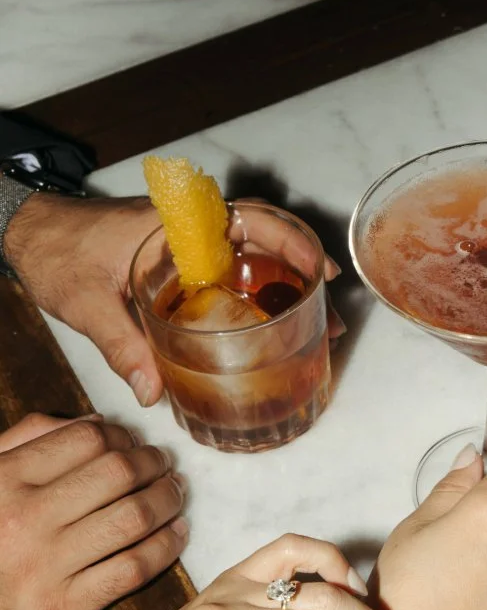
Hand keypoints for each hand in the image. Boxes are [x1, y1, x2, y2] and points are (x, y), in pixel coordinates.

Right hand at [0, 414, 186, 609]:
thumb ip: (31, 441)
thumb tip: (97, 423)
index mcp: (4, 480)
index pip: (86, 439)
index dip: (123, 437)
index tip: (136, 443)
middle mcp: (22, 519)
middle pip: (117, 473)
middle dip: (153, 464)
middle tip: (165, 466)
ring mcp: (45, 566)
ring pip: (133, 518)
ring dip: (167, 500)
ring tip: (175, 493)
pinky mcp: (65, 607)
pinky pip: (134, 567)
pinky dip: (166, 546)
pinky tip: (176, 534)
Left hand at [5, 194, 344, 406]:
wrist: (32, 235)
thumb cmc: (58, 252)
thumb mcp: (86, 302)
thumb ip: (120, 344)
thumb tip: (153, 393)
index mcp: (176, 226)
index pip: (248, 217)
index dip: (291, 241)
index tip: (318, 271)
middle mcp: (192, 232)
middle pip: (266, 239)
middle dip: (305, 271)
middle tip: (330, 312)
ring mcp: (190, 246)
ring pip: (254, 257)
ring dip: (287, 286)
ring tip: (316, 325)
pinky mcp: (183, 263)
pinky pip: (232, 273)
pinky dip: (258, 294)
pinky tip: (269, 327)